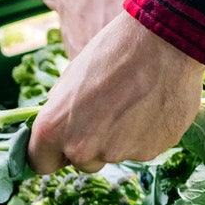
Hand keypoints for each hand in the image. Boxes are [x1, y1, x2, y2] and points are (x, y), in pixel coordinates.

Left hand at [28, 15, 204, 173]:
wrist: (163, 42)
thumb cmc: (113, 51)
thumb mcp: (71, 76)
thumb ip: (62, 109)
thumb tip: (63, 125)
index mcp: (55, 129)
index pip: (41, 163)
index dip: (51, 152)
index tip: (61, 143)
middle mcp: (83, 149)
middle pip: (82, 162)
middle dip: (90, 143)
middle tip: (106, 110)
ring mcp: (119, 154)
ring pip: (114, 154)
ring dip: (120, 137)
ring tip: (134, 101)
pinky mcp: (151, 152)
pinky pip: (142, 148)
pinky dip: (145, 133)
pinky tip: (152, 105)